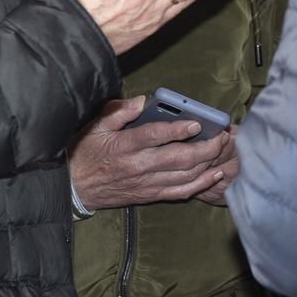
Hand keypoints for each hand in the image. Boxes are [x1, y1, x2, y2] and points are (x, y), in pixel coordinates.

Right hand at [69, 97, 234, 208]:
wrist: (74, 188)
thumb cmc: (85, 153)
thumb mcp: (95, 127)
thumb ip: (118, 112)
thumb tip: (141, 101)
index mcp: (124, 145)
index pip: (155, 136)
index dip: (178, 129)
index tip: (197, 122)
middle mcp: (138, 166)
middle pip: (178, 159)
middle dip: (205, 147)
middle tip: (221, 135)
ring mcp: (146, 183)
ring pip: (184, 176)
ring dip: (207, 163)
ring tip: (222, 149)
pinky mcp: (149, 196)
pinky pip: (180, 192)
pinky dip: (201, 184)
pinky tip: (215, 174)